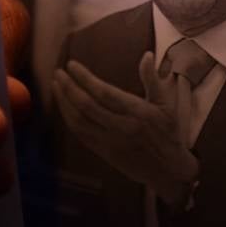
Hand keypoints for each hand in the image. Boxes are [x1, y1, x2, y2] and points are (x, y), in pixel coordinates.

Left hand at [52, 53, 198, 206]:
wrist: (169, 171)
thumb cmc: (168, 134)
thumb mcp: (165, 104)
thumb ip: (152, 79)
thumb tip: (147, 55)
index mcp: (137, 112)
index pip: (104, 93)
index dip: (85, 79)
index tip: (72, 65)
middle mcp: (121, 127)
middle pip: (87, 106)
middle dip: (69, 88)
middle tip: (58, 72)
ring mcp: (110, 141)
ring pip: (79, 121)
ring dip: (64, 103)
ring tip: (56, 86)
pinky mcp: (103, 152)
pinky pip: (80, 134)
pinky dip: (69, 119)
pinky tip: (64, 107)